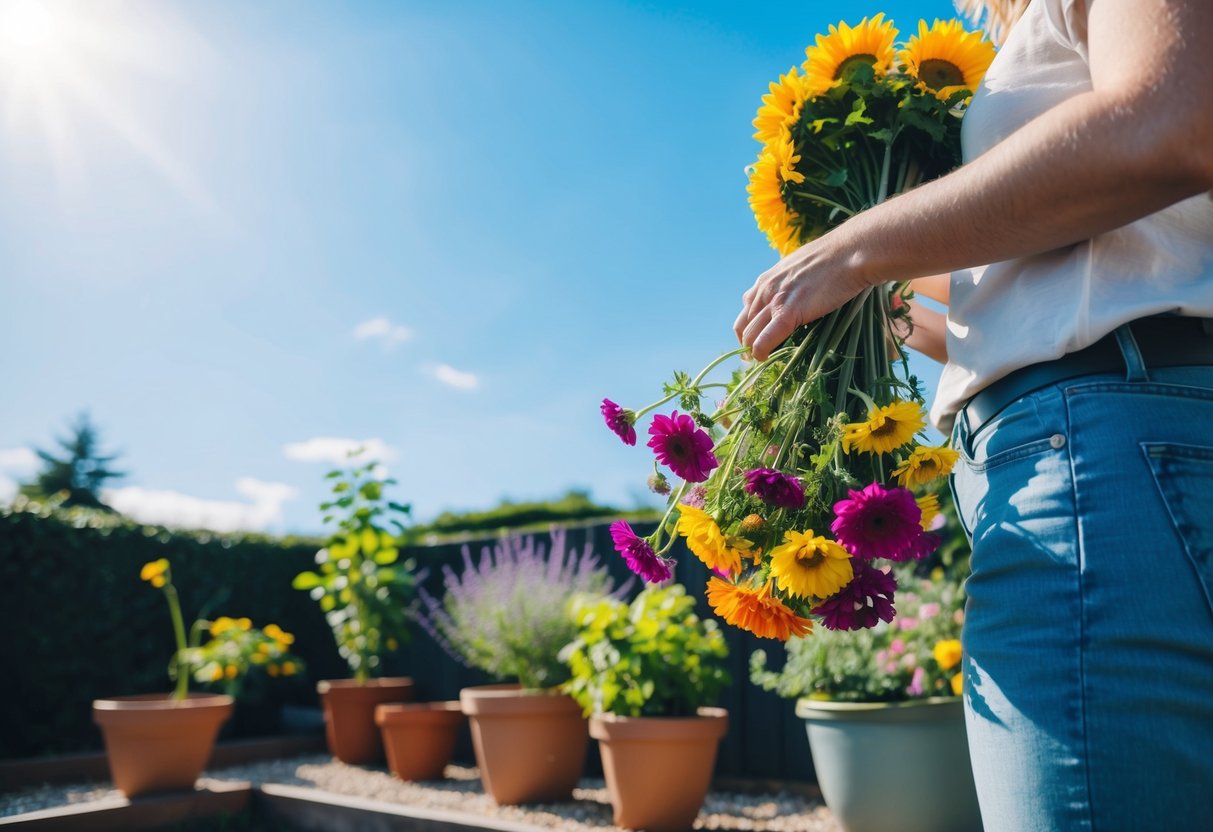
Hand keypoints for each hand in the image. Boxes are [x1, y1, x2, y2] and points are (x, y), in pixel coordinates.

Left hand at [734, 233, 870, 360]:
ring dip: (752, 351)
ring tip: (760, 361)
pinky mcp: (787, 313)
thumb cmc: (832, 260)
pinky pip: (764, 340)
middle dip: (747, 344)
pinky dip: (760, 353)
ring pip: (750, 334)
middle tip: (755, 358)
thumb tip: (794, 294)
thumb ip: (789, 283)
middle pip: (743, 325)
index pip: (746, 310)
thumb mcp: (800, 269)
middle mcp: (764, 290)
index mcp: (766, 280)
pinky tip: (764, 359)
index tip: (756, 342)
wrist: (848, 253)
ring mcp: (774, 301)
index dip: (748, 329)